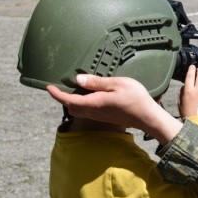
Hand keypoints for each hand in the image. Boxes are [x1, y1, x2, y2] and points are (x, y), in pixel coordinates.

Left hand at [46, 74, 181, 144]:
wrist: (149, 118)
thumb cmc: (136, 99)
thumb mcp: (117, 84)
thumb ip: (97, 82)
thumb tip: (78, 79)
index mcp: (94, 103)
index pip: (69, 101)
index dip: (57, 95)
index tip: (48, 87)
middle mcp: (94, 112)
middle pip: (72, 108)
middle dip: (64, 99)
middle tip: (61, 87)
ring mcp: (101, 116)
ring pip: (80, 111)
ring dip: (74, 102)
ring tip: (75, 89)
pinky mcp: (107, 117)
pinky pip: (89, 112)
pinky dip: (84, 104)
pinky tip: (91, 95)